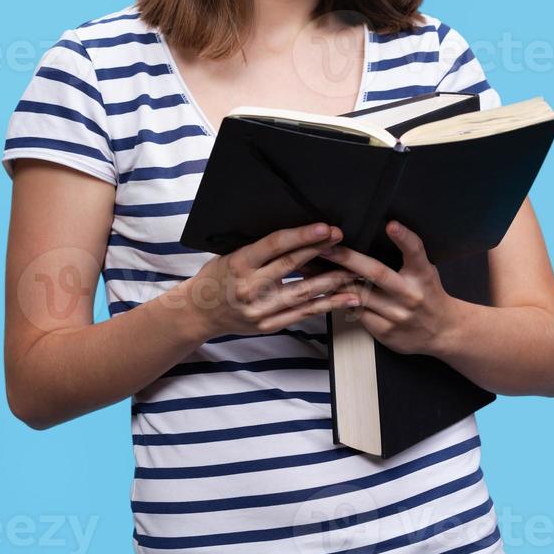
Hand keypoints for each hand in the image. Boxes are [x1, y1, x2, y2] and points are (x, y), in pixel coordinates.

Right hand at [190, 223, 359, 337]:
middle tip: (344, 241)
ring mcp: (260, 309)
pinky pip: (304, 313)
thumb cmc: (217, 276)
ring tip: (354, 270)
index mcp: (239, 263)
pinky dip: (328, 305)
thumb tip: (296, 232)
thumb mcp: (230, 254)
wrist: (199, 312)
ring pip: (304, 292)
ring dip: (332, 281)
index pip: (275, 245)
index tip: (325, 228)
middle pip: (292, 266)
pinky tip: (346, 298)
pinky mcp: (269, 325)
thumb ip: (259, 248)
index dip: (302, 235)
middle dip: (322, 251)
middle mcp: (249, 287)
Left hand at [318, 221, 458, 355]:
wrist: (442, 332)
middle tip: (326, 246)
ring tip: (312, 268)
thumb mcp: (425, 270)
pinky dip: (340, 300)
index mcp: (422, 275)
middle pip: (377, 274)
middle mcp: (410, 294)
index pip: (415, 252)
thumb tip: (382, 228)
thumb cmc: (428, 293)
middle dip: (349, 259)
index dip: (404, 238)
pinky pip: (357, 313)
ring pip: (360, 295)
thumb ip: (408, 254)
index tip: (391, 225)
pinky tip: (323, 291)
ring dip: (334, 281)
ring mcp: (397, 315)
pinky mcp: (384, 331)